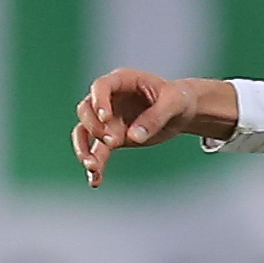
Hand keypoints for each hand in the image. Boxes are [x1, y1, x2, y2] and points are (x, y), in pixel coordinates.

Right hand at [72, 71, 235, 187]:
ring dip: (84, 149)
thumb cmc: (177, 99)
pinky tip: (95, 181)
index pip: (101, 87)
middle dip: (94, 127)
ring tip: (91, 166)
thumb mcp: (173, 103)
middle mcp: (108, 99)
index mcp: (122, 81)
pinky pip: (97, 152)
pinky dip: (96, 166)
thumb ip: (155, 117)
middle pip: (86, 110)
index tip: (105, 117)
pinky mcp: (112, 138)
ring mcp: (107, 120)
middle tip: (112, 141)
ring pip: (84, 132)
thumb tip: (133, 136)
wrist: (180, 112)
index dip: (99, 101)